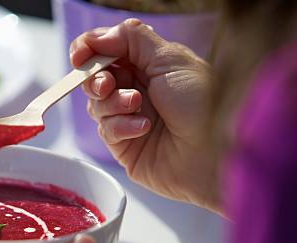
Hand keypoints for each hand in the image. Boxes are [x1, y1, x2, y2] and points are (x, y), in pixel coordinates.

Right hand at [71, 19, 220, 212]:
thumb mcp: (170, 59)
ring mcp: (130, 118)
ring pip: (96, 104)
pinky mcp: (125, 146)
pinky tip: (144, 128)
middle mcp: (138, 89)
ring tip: (137, 105)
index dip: (89, 49)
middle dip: (96, 78)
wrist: (215, 152)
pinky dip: (121, 126)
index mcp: (150, 64)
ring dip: (113, 103)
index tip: (80, 54)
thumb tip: (98, 37)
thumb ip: (131, 40)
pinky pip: (106, 130)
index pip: (108, 50)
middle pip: (95, 78)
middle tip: (108, 84)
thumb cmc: (203, 104)